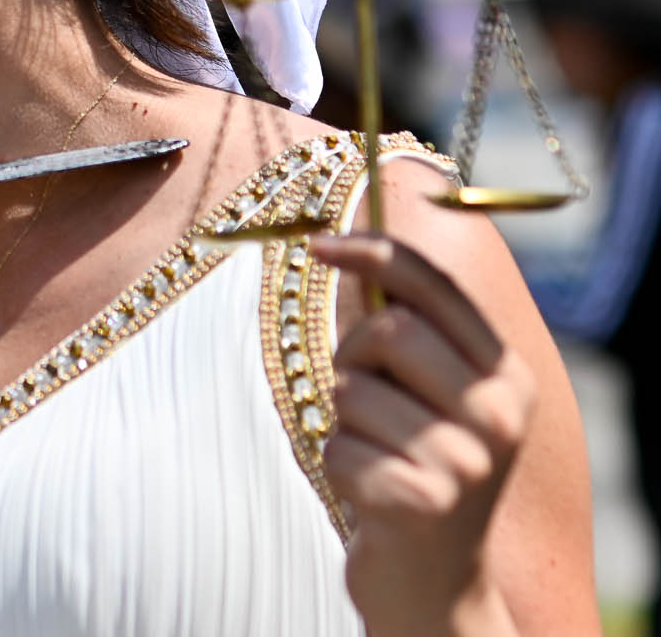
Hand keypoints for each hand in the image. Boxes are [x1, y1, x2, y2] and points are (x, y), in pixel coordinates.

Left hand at [312, 233, 533, 636]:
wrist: (435, 583)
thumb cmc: (416, 468)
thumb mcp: (432, 397)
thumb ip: (407, 330)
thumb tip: (343, 245)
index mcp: (508, 377)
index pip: (437, 286)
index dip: (374, 252)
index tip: (319, 242)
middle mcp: (500, 415)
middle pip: (389, 331)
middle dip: (353, 359)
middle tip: (364, 401)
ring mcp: (465, 462)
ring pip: (353, 391)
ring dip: (343, 421)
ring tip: (376, 455)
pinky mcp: (421, 501)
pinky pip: (338, 445)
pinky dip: (337, 464)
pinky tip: (370, 494)